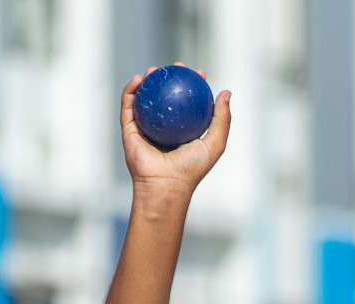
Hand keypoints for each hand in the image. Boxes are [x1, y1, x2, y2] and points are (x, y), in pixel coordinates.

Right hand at [119, 65, 230, 201]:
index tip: (198, 74)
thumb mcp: (215, 143)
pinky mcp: (129, 130)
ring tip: (155, 69)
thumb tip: (226, 92)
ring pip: (145, 99)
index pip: (188, 104)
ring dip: (148, 80)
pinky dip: (131, 90)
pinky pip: (129, 106)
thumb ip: (223, 119)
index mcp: (182, 132)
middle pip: (165, 98)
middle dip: (170, 79)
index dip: (193, 87)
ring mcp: (145, 129)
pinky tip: (139, 79)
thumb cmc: (191, 168)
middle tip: (177, 67)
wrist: (165, 185)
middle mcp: (163, 129)